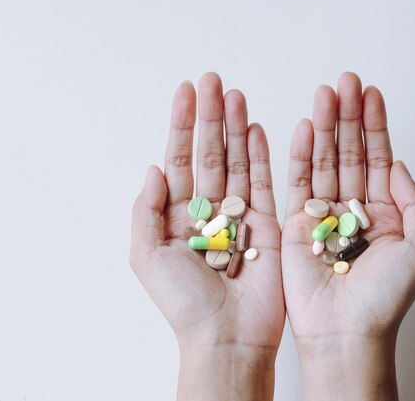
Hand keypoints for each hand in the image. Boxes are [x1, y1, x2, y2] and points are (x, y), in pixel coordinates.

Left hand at [130, 73, 283, 400]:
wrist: (228, 334)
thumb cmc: (184, 304)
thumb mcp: (147, 257)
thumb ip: (146, 210)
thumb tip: (152, 168)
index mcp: (178, 216)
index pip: (179, 160)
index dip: (181, 125)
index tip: (185, 92)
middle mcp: (209, 211)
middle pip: (209, 153)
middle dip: (210, 116)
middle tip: (213, 80)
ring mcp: (240, 215)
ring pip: (238, 162)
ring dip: (236, 128)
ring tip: (235, 95)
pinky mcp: (268, 224)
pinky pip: (265, 182)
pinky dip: (262, 155)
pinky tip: (257, 129)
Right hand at [282, 73, 414, 400]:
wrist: (346, 331)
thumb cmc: (386, 298)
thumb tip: (397, 163)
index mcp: (385, 212)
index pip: (378, 158)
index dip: (376, 125)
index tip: (372, 94)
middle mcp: (354, 209)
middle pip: (350, 152)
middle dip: (349, 116)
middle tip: (346, 81)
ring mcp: (324, 215)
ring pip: (324, 161)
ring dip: (325, 126)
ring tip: (326, 94)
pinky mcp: (297, 224)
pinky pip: (298, 182)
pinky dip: (299, 154)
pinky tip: (303, 127)